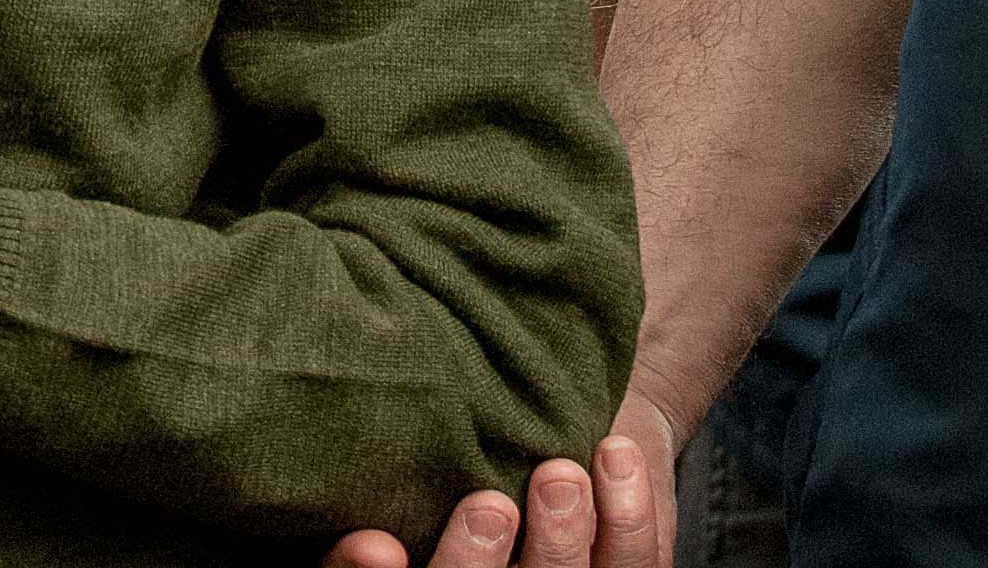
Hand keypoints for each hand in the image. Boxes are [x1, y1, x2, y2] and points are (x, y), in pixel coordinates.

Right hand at [320, 390, 678, 567]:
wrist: (581, 433)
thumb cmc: (483, 436)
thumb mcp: (432, 440)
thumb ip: (397, 458)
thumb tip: (354, 481)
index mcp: (424, 561)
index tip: (376, 545)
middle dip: (476, 567)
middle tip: (490, 508)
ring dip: (560, 542)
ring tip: (560, 476)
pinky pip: (634, 564)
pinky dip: (628, 512)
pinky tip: (614, 456)